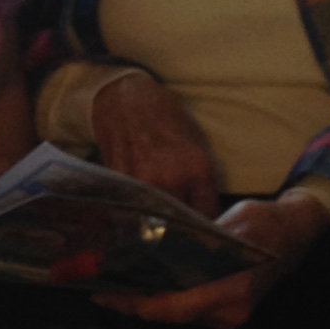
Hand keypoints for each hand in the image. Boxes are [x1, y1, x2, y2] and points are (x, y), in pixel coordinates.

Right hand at [89, 71, 221, 215]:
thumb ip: (203, 177)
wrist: (127, 98)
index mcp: (197, 168)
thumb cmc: (166, 116)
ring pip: (155, 221)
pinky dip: (137, 212)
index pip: (207, 215)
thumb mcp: (196, 142)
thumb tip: (208, 209)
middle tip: (182, 229)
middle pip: (181, 223)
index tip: (204, 230)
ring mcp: (143, 182)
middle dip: (183, 228)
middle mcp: (171, 179)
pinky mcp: (120, 182)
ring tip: (160, 221)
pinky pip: (133, 208)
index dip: (207, 226)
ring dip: (158, 224)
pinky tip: (140, 207)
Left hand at [99, 188, 329, 328]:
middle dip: (135, 305)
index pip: (176, 307)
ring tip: (114, 288)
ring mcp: (229, 317)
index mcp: (232, 290)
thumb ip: (200, 240)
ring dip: (147, 304)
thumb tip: (159, 244)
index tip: (111, 295)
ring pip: (178, 316)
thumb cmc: (264, 223)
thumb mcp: (232, 222)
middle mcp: (230, 312)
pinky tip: (143, 289)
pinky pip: (189, 313)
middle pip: (172, 315)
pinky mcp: (225, 314)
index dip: (141, 304)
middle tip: (101, 292)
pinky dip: (165, 303)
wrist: (295, 234)